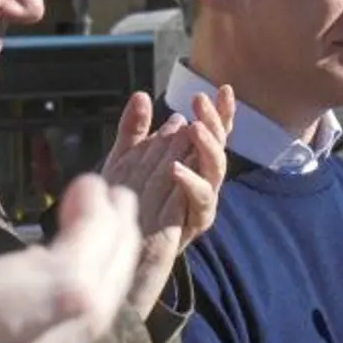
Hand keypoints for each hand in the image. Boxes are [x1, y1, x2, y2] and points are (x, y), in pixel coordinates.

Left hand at [102, 86, 233, 317]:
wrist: (120, 254)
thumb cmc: (128, 207)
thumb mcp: (126, 162)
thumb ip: (135, 131)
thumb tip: (141, 95)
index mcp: (192, 165)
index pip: (211, 134)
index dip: (219, 112)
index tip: (222, 88)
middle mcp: (202, 183)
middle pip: (219, 148)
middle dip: (214, 122)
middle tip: (201, 101)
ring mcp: (199, 205)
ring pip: (216, 172)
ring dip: (207, 147)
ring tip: (193, 128)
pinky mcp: (191, 225)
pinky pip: (200, 204)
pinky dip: (191, 183)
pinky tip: (176, 169)